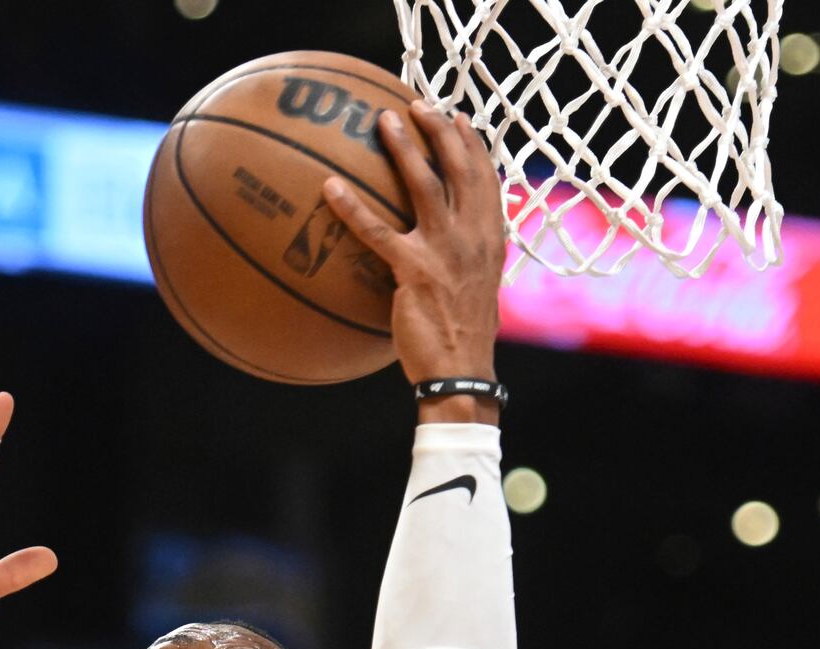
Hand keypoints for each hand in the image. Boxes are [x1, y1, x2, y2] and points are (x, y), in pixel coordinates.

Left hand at [321, 103, 505, 394]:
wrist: (462, 372)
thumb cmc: (464, 337)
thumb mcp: (477, 289)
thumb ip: (468, 258)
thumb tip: (448, 246)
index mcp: (490, 239)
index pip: (487, 178)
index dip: (473, 144)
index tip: (458, 117)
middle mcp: (472, 237)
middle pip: (459, 168)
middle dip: (439, 129)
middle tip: (416, 105)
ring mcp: (444, 251)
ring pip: (424, 185)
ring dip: (403, 148)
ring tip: (382, 120)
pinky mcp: (414, 270)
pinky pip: (377, 230)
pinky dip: (352, 206)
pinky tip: (329, 186)